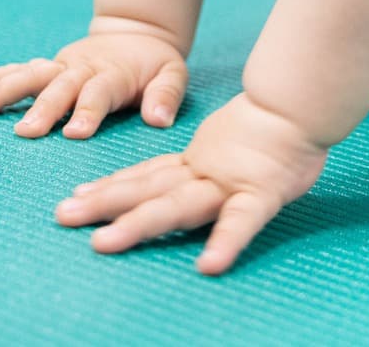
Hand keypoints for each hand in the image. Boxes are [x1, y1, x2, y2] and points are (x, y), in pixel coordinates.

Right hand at [0, 17, 188, 137]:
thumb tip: (159, 119)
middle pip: (60, 88)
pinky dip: (1, 76)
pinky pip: (23, 69)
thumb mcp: (173, 74)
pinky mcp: (51, 65)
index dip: (88, 112)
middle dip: (42, 109)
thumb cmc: (155, 63)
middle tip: (24, 133)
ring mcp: (63, 66)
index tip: (73, 133)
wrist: (136, 30)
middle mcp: (83, 69)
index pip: (99, 94)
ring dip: (4, 91)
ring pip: (31, 76)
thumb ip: (166, 95)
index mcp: (113, 74)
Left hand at [55, 92, 329, 274]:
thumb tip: (189, 172)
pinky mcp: (262, 193)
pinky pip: (243, 222)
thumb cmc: (274, 125)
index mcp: (197, 163)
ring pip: (177, 205)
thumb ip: (206, 161)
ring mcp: (229, 184)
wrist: (304, 103)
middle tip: (64, 216)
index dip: (110, 186)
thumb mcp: (228, 143)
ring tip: (104, 242)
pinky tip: (209, 265)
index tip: (76, 198)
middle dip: (104, 203)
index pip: (146, 175)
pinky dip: (226, 242)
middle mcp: (203, 174)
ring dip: (138, 223)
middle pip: (147, 189)